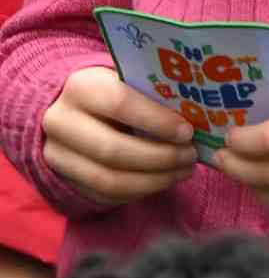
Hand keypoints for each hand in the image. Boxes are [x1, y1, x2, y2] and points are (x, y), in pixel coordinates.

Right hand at [42, 65, 195, 206]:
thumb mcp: (129, 82)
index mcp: (80, 87)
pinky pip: (106, 195)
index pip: (120, 104)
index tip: (187, 132)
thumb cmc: (116, 91)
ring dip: (154, 180)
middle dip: (159, 157)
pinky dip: (140, 191)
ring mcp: (59, 155)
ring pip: (109, 179)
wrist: (75, 110)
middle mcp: (61, 122)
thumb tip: (200, 112)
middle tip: (190, 156)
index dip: (157, 121)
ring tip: (183, 170)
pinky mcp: (66, 180)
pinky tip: (163, 180)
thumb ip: (154, 93)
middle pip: (113, 150)